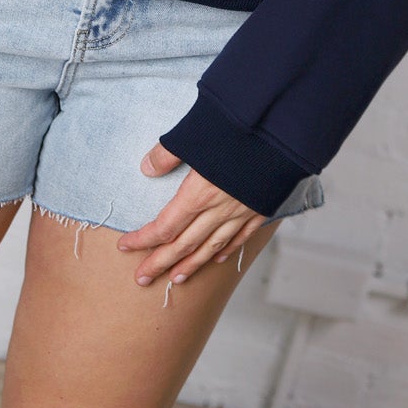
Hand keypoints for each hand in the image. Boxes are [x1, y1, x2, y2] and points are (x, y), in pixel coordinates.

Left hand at [116, 141, 266, 287]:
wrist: (282, 134)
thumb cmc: (237, 129)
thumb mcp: (194, 133)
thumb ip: (167, 153)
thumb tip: (147, 168)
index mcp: (199, 193)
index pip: (164, 226)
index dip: (143, 239)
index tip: (125, 246)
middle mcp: (218, 209)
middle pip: (184, 244)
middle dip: (160, 262)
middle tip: (142, 278)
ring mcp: (241, 212)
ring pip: (211, 246)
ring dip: (191, 264)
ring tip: (176, 278)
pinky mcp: (260, 208)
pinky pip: (240, 236)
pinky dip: (226, 250)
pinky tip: (216, 257)